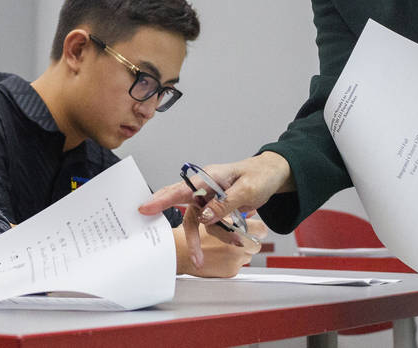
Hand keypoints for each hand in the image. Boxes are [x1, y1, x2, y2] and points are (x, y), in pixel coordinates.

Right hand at [140, 153, 291, 268]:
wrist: (271, 176)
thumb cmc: (259, 176)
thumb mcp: (246, 190)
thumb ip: (224, 204)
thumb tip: (205, 217)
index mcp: (209, 177)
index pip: (182, 189)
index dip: (162, 199)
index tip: (146, 208)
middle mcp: (205, 187)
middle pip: (183, 207)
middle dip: (183, 229)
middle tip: (164, 232)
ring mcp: (209, 198)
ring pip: (201, 222)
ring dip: (218, 234)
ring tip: (237, 241)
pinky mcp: (215, 207)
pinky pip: (212, 225)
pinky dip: (224, 234)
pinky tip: (237, 238)